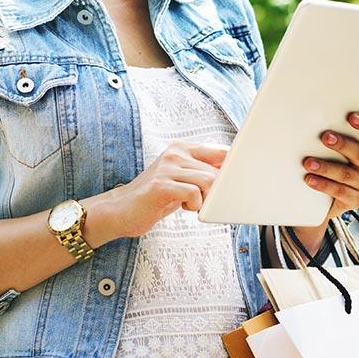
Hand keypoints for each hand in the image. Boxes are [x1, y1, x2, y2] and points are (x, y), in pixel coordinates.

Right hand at [104, 141, 227, 238]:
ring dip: (205, 199)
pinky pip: (193, 193)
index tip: (235, 184)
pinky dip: (194, 205)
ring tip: (191, 204)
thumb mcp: (183, 179)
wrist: (122, 209)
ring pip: (208, 181)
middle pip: (218, 170)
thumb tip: (235, 172)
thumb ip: (204, 171)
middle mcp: (175, 153)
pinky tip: (184, 207)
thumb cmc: (158, 196)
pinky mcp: (160, 185)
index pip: (222, 151)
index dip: (234, 169)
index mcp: (182, 148)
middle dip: (218, 191)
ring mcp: (167, 167)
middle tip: (205, 202)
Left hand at [301, 112, 358, 223]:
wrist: (331, 195)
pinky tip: (309, 179)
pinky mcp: (356, 200)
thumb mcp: (339, 146)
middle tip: (324, 137)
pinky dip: (323, 185)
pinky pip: (339, 192)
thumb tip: (313, 114)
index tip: (352, 117)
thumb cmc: (334, 158)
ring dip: (326, 167)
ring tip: (308, 162)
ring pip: (347, 174)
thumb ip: (337, 130)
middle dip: (342, 144)